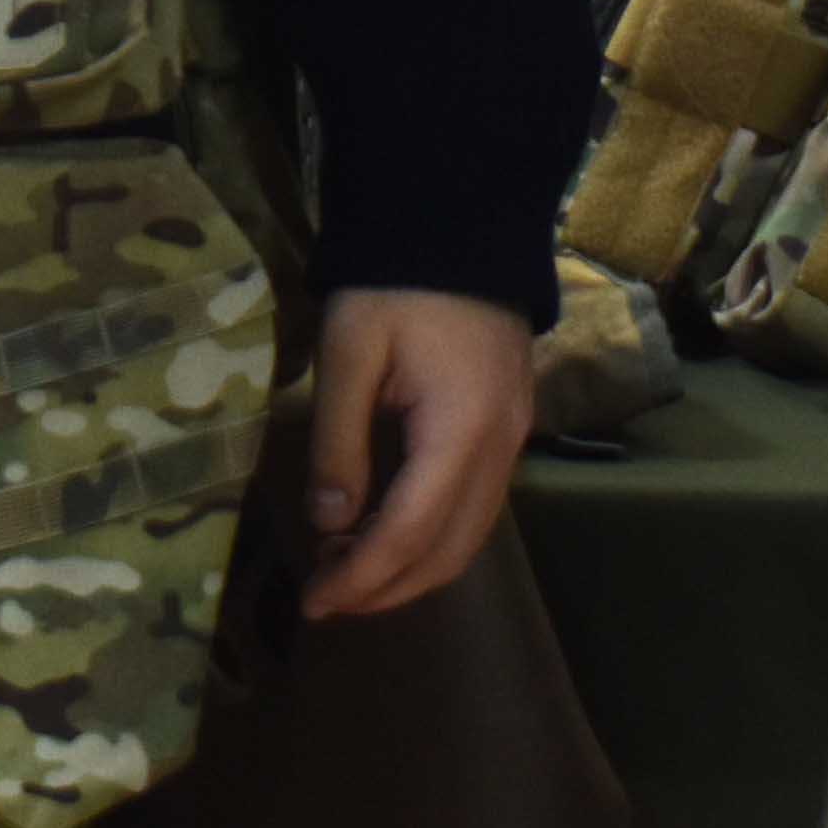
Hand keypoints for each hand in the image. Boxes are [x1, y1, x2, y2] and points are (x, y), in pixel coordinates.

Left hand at [300, 286, 534, 620]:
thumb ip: (338, 441)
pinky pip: (476, 507)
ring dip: (412, 569)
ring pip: (470, 536)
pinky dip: (432, 537)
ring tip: (348, 575)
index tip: (315, 604)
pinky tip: (385, 533)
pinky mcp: (508, 429)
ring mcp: (513, 441)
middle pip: (451, 551)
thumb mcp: (349, 353)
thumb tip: (329, 522)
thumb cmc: (395, 282)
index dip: (362, 578)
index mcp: (460, 431)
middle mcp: (500, 450)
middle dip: (389, 588)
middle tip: (327, 601)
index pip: (410, 532)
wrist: (458, 223)